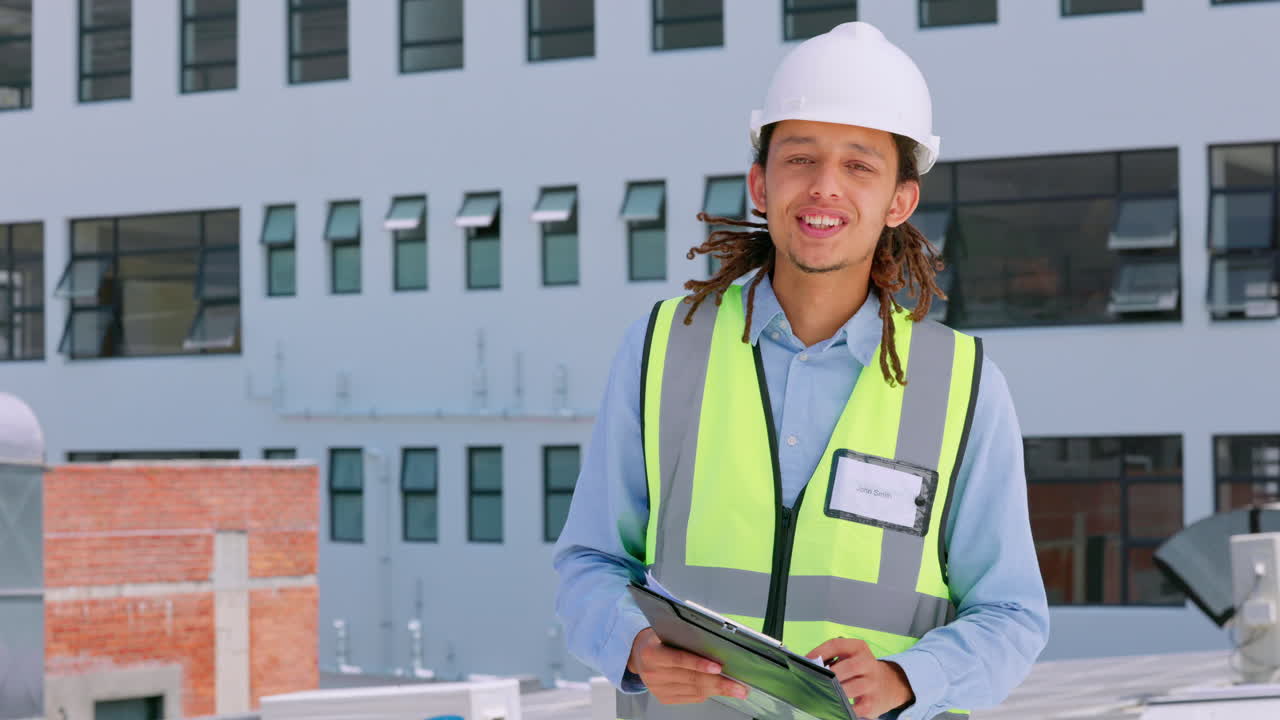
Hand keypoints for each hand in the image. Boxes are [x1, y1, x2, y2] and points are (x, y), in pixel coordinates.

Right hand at [627, 627, 748, 704]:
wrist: (639, 655)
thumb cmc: (659, 639)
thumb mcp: (668, 631)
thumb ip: (686, 637)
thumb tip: (717, 644)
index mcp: (652, 653)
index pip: (678, 659)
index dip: (699, 664)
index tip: (719, 667)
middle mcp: (653, 674)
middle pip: (691, 679)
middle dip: (719, 683)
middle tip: (739, 686)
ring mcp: (658, 689)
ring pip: (694, 691)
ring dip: (718, 690)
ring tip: (736, 689)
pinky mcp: (664, 698)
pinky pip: (691, 697)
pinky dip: (707, 693)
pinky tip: (719, 689)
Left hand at [806, 637, 913, 718]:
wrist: (890, 684)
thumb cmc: (861, 670)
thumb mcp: (851, 656)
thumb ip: (832, 658)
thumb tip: (809, 666)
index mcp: (859, 648)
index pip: (836, 644)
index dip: (819, 651)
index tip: (805, 660)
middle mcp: (868, 663)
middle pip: (846, 667)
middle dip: (828, 674)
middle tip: (813, 679)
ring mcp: (872, 684)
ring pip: (850, 689)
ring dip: (833, 692)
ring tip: (820, 693)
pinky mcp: (872, 704)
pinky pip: (854, 708)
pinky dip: (841, 708)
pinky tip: (832, 706)